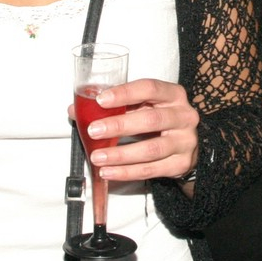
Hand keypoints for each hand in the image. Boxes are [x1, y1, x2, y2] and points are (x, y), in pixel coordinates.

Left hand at [80, 78, 198, 182]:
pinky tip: (109, 171)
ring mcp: (185, 141)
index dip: (124, 93)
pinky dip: (127, 172)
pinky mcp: (180, 164)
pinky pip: (151, 170)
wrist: (184, 144)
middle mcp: (183, 116)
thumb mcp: (141, 106)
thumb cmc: (158, 120)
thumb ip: (113, 107)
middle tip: (94, 130)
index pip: (150, 88)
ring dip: (121, 155)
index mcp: (173, 95)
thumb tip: (76, 110)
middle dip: (119, 126)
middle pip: (151, 120)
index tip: (101, 100)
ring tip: (98, 157)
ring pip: (151, 149)